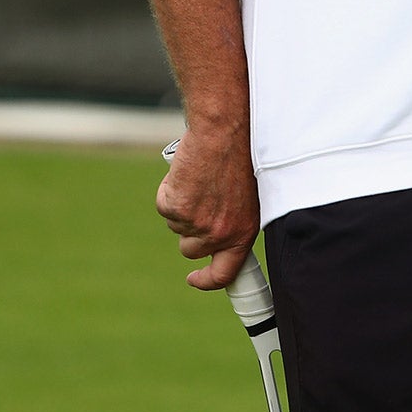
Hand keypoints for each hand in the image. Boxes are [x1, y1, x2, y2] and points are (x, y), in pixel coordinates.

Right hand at [157, 124, 258, 290]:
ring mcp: (195, 223)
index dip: (207, 280)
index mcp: (243, 232)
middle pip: (191, 249)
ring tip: (197, 179)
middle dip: (188, 231)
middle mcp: (220, 234)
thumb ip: (233, 219)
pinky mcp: (175, 208)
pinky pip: (164, 206)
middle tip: (196, 202)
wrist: (222, 131)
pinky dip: (169, 191)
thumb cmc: (238, 155)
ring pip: (176, 226)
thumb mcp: (247, 196)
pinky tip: (185, 173)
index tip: (194, 278)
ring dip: (181, 206)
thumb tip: (216, 235)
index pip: (224, 274)